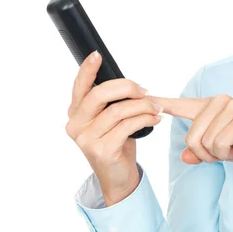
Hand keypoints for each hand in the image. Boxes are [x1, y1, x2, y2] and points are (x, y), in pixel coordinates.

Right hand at [65, 50, 164, 204]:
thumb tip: (130, 83)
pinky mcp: (102, 150)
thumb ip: (111, 101)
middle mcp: (76, 125)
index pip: (80, 87)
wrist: (118, 176)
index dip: (87, 70)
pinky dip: (146, 119)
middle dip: (127, 87)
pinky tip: (155, 119)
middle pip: (100, 95)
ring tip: (156, 108)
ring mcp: (86, 139)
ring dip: (143, 106)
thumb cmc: (116, 141)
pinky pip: (128, 126)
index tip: (97, 55)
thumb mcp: (111, 118)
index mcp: (76, 113)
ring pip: (119, 110)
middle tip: (145, 91)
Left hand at [145, 93, 232, 163]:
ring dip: (218, 154)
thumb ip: (201, 151)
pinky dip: (228, 152)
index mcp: (211, 107)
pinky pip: (220, 143)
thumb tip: (184, 157)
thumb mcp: (220, 150)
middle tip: (223, 152)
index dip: (162, 103)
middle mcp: (219, 101)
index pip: (182, 105)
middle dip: (205, 154)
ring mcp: (232, 105)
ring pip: (205, 141)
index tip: (145, 99)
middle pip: (191, 136)